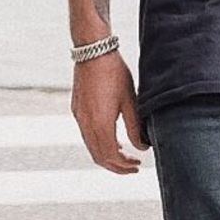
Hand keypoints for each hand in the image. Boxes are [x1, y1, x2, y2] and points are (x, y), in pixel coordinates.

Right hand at [71, 51, 150, 173]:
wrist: (93, 53)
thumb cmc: (115, 73)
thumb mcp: (130, 100)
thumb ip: (135, 127)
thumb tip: (142, 147)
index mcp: (100, 124)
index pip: (110, 157)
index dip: (124, 166)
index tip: (137, 166)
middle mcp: (86, 125)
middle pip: (99, 157)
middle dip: (116, 166)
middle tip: (132, 166)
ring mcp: (79, 118)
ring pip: (91, 147)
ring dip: (107, 155)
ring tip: (124, 154)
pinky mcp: (77, 110)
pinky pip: (86, 135)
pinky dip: (99, 143)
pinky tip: (111, 138)